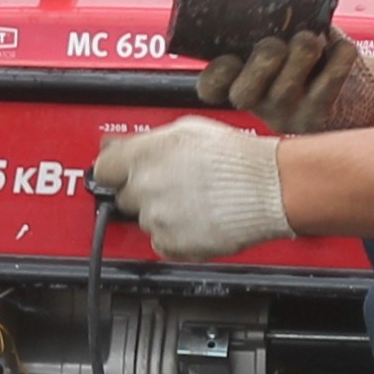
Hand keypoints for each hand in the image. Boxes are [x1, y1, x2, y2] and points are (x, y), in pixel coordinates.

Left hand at [92, 120, 291, 260]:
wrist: (270, 189)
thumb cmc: (238, 159)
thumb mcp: (189, 130)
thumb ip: (147, 140)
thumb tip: (118, 144)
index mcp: (146, 153)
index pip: (103, 168)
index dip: (114, 172)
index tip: (120, 174)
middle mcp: (146, 186)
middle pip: (123, 196)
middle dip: (142, 192)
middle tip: (172, 185)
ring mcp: (157, 217)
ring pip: (144, 220)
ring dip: (162, 213)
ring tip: (194, 201)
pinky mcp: (172, 244)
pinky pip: (161, 241)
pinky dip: (175, 235)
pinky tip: (196, 219)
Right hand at [195, 29, 373, 134]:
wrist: (361, 96)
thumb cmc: (313, 61)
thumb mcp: (283, 47)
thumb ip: (270, 26)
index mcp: (240, 84)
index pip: (210, 89)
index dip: (217, 72)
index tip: (232, 56)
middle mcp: (260, 107)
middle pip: (242, 94)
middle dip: (261, 61)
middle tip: (278, 44)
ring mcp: (290, 116)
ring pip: (285, 88)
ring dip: (301, 53)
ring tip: (313, 38)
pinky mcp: (321, 117)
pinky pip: (329, 81)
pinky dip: (339, 54)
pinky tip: (342, 47)